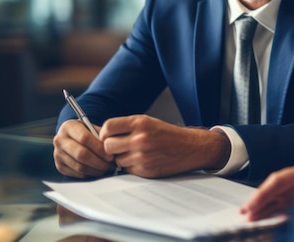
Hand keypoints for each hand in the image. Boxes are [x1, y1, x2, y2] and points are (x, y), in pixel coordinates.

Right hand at [53, 119, 115, 177]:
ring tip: (107, 168)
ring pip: (79, 166)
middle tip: (110, 164)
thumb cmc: (84, 131)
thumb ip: (101, 134)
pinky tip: (98, 171)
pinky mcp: (59, 166)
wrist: (70, 137)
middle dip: (99, 161)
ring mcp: (58, 154)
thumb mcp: (91, 127)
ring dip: (96, 170)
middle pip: (81, 154)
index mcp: (68, 127)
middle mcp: (60, 140)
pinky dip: (90, 174)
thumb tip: (113, 146)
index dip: (99, 148)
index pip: (84, 138)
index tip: (110, 154)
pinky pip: (77, 174)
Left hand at [99, 115, 230, 177]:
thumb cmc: (167, 134)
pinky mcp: (145, 170)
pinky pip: (127, 170)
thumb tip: (103, 136)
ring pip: (117, 160)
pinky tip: (144, 161)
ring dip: (122, 158)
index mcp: (140, 123)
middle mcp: (140, 138)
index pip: (108, 127)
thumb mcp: (148, 122)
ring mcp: (142, 156)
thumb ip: (127, 127)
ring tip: (137, 153)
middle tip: (120, 147)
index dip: (105, 133)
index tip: (109, 136)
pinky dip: (132, 166)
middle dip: (111, 148)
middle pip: (108, 146)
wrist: (190, 147)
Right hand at [240, 163, 293, 220]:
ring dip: (262, 209)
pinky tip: (261, 219)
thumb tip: (283, 215)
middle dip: (258, 202)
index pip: (277, 180)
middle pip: (273, 189)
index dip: (263, 193)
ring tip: (248, 219)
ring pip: (274, 198)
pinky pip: (280, 205)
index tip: (252, 206)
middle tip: (245, 213)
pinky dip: (271, 213)